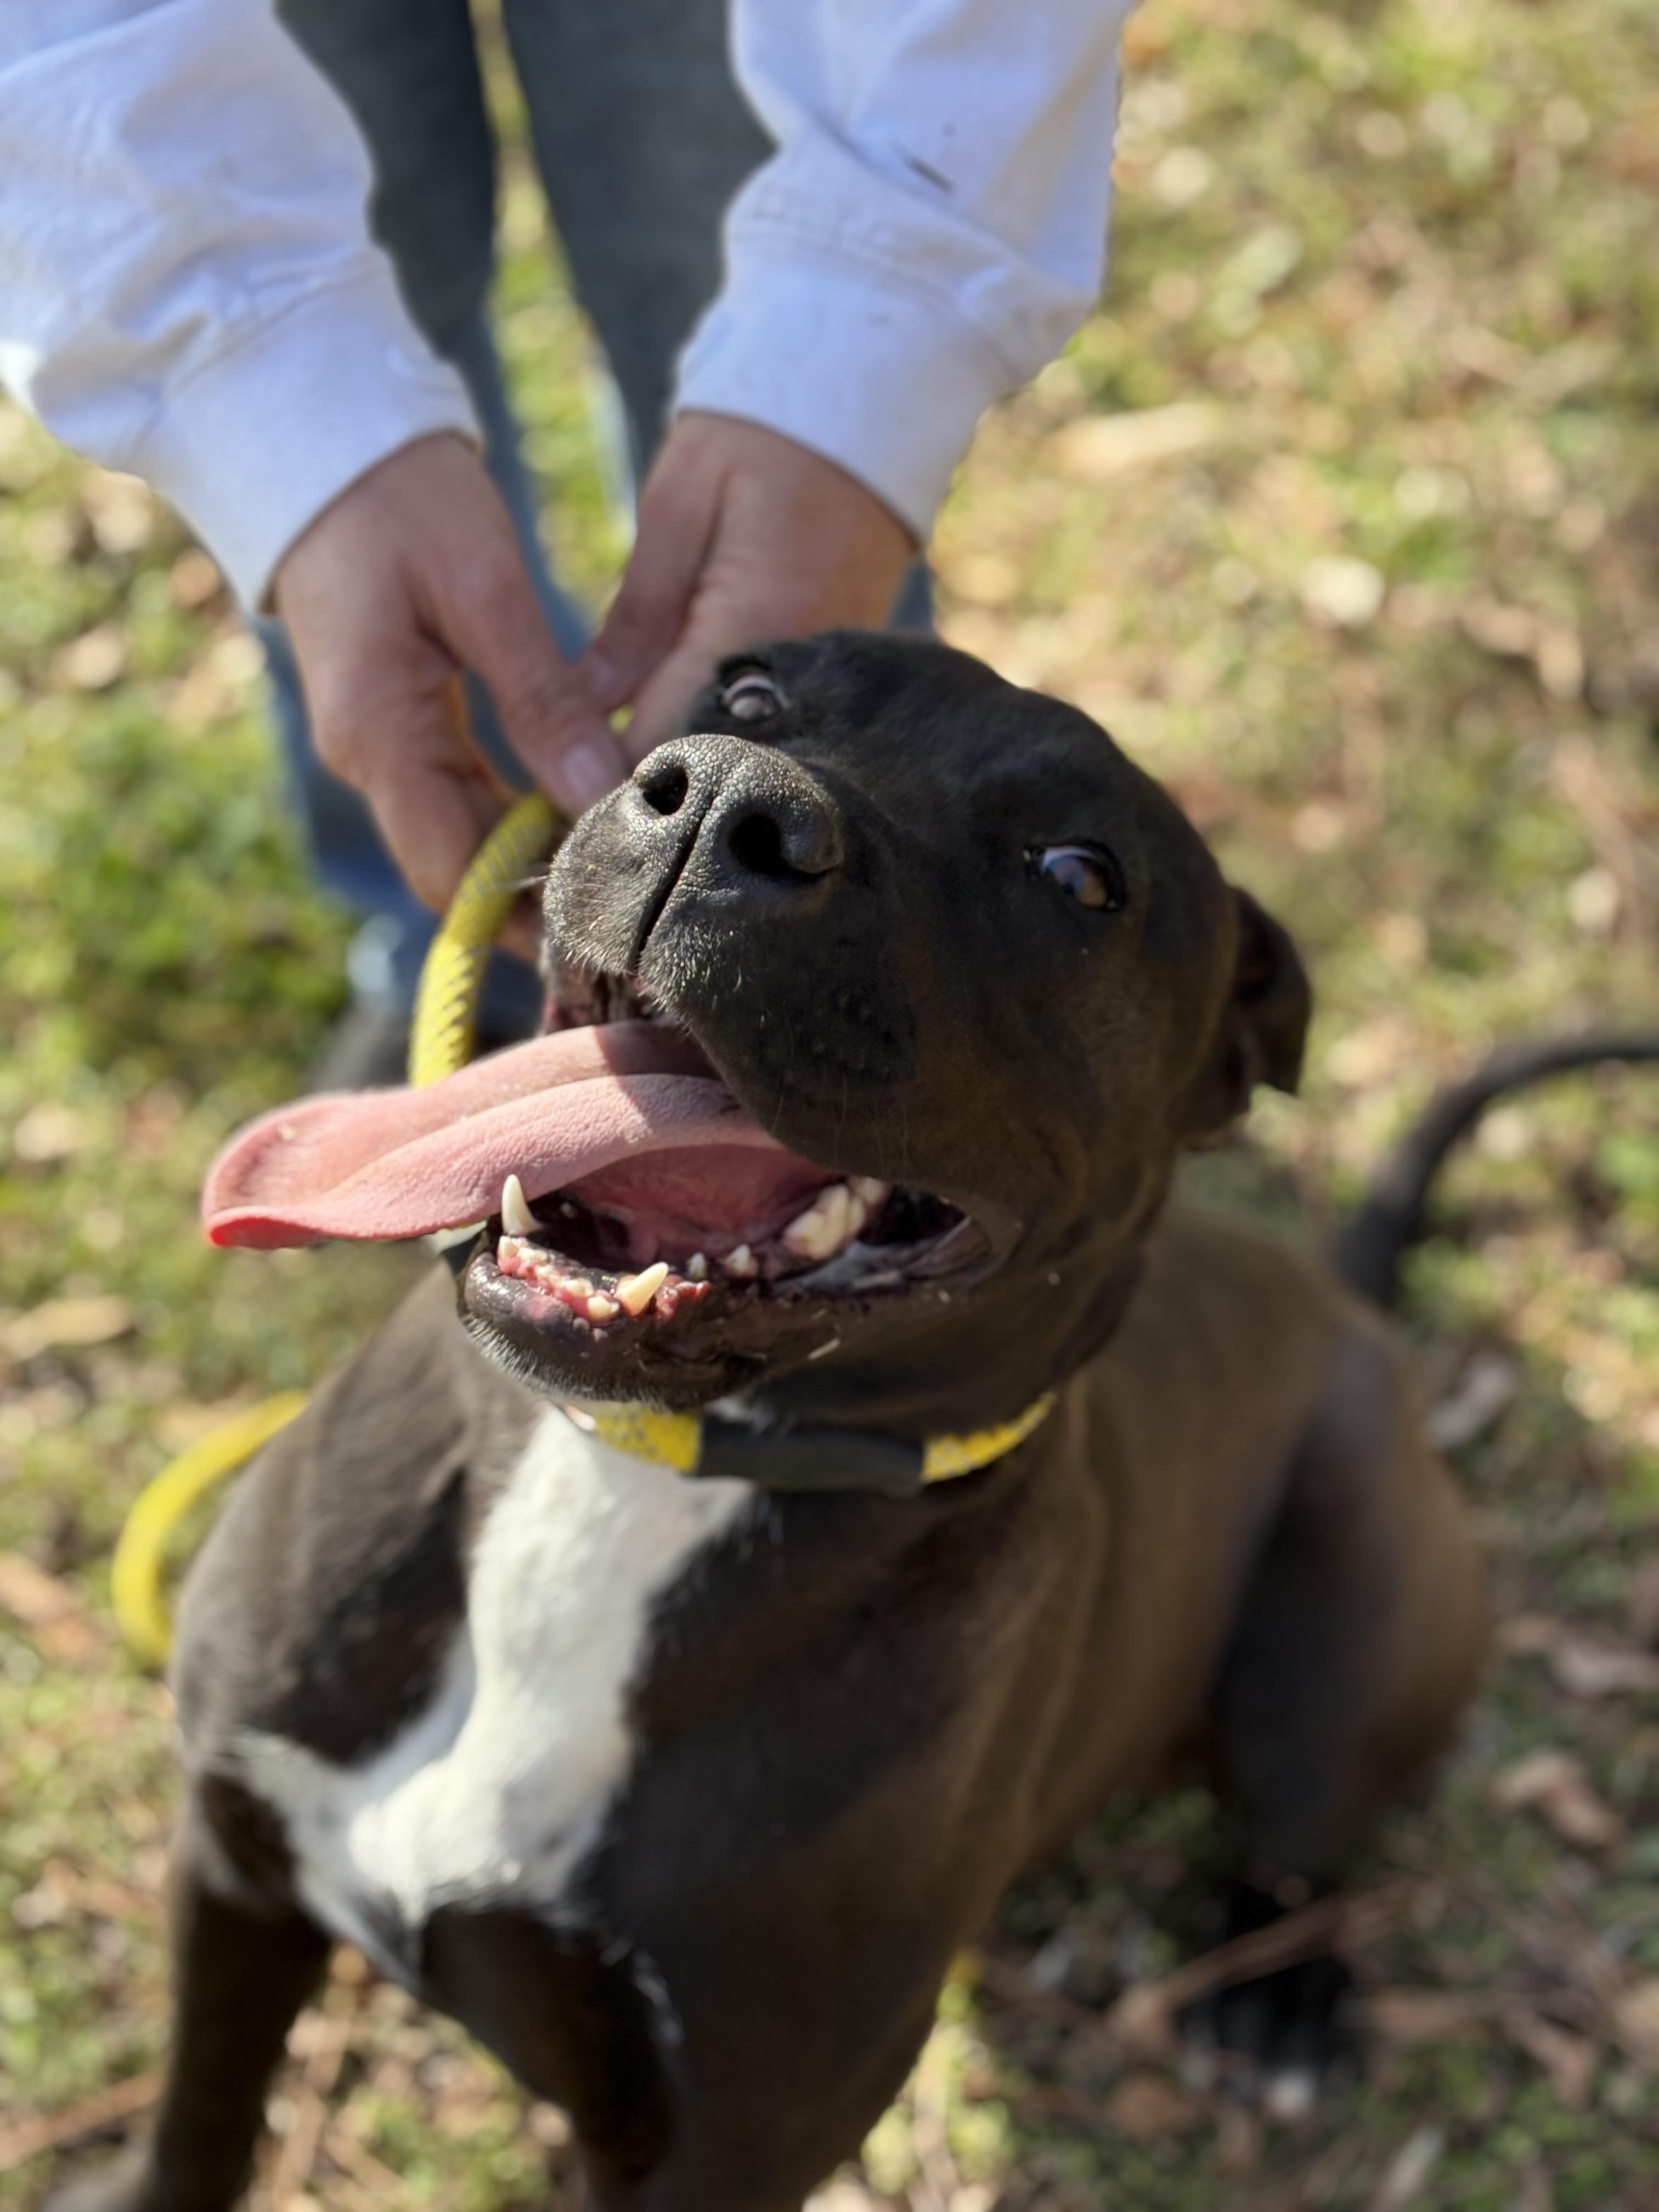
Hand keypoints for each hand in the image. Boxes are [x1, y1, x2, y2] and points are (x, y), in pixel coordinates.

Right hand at [274, 434, 626, 909]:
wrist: (322, 440)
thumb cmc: (403, 500)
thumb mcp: (484, 592)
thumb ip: (540, 700)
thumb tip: (595, 795)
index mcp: (379, 731)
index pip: (453, 868)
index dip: (525, 914)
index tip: (601, 936)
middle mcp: (369, 753)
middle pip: (459, 864)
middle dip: (538, 898)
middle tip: (629, 921)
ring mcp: (379, 740)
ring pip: (462, 832)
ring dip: (532, 859)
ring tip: (619, 877)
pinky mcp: (398, 719)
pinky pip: (460, 789)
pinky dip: (517, 813)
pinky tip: (580, 815)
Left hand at [584, 413, 915, 761]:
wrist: (867, 402)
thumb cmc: (759, 439)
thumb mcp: (677, 508)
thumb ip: (634, 618)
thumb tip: (584, 707)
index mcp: (754, 626)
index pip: (666, 737)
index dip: (609, 765)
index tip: (564, 764)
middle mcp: (802, 668)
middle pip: (707, 754)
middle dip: (644, 763)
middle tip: (588, 756)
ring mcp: (830, 674)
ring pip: (741, 744)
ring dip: (685, 743)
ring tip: (632, 729)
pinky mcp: (839, 670)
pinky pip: (771, 718)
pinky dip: (725, 719)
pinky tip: (688, 700)